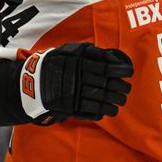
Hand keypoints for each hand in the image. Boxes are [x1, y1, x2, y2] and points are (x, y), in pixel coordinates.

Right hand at [19, 43, 133, 123]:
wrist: (33, 82)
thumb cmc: (56, 63)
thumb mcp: (70, 51)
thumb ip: (91, 52)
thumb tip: (114, 58)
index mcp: (78, 62)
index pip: (107, 68)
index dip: (121, 71)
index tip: (129, 72)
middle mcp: (77, 78)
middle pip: (107, 85)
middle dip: (121, 88)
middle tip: (127, 89)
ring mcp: (74, 94)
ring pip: (102, 99)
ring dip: (115, 101)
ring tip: (121, 100)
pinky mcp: (71, 107)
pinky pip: (92, 111)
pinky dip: (104, 111)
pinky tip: (110, 110)